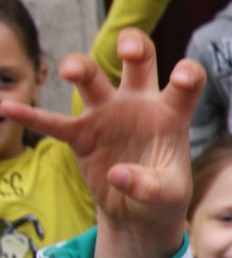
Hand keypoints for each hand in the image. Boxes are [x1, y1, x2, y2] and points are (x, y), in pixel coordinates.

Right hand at [0, 30, 202, 257]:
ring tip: (71, 72)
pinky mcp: (82, 134)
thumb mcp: (169, 195)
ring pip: (93, 79)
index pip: (187, 83)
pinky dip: (32, 117)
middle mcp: (140, 103)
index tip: (181, 78)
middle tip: (128, 52)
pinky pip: (54, 122)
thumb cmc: (164, 192)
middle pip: (139, 61)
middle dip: (134, 46)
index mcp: (172, 113)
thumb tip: (118, 175)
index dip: (188, 74)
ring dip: (81, 68)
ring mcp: (108, 114)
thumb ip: (150, 185)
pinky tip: (8, 108)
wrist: (139, 211)